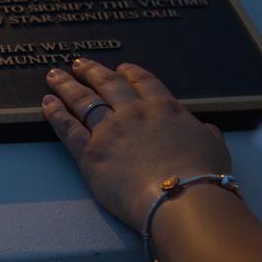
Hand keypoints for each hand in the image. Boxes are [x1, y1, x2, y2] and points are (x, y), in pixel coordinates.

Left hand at [42, 58, 230, 230]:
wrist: (181, 199)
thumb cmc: (203, 177)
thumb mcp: (215, 148)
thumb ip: (207, 135)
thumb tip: (208, 130)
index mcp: (165, 108)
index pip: (143, 82)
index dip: (130, 73)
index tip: (120, 67)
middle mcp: (134, 113)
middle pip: (108, 85)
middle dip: (91, 71)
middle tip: (78, 63)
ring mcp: (109, 131)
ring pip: (83, 101)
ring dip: (67, 85)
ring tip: (54, 75)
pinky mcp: (90, 153)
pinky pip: (68, 128)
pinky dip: (55, 113)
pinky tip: (46, 102)